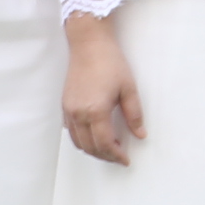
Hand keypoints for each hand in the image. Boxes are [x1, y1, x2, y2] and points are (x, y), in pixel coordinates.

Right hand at [62, 17, 143, 165]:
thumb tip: (140, 134)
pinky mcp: (65, 105)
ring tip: (109, 148)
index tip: (126, 159)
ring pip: (78, 142)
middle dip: (105, 156)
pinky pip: (71, 131)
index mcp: (96, 111)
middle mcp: (79, 114)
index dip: (116, 155)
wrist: (89, 44)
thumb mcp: (129, 88)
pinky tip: (94, 135)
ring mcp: (69, 110)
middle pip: (90, 147)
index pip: (105, 144)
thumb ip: (134, 115)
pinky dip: (82, 139)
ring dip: (92, 150)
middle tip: (119, 157)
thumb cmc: (110, 62)